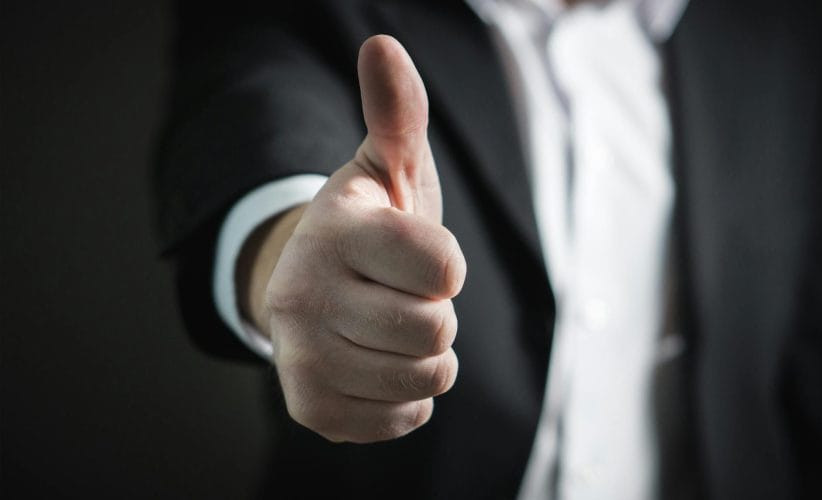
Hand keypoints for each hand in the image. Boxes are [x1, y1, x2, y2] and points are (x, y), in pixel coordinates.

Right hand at [245, 35, 465, 442]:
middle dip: (435, 313)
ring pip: (426, 378)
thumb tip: (384, 47)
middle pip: (436, 328)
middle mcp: (303, 294)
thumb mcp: (385, 168)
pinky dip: (408, 396)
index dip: (446, 264)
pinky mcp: (310, 407)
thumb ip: (397, 114)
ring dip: (426, 355)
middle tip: (400, 295)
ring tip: (391, 328)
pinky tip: (378, 364)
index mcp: (334, 229)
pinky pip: (406, 417)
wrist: (313, 289)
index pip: (444, 266)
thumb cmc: (369, 230)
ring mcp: (300, 356)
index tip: (418, 256)